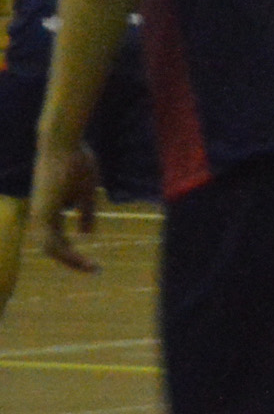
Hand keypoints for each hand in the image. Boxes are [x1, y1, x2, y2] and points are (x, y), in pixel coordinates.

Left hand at [28, 134, 100, 273]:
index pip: (58, 237)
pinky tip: (82, 258)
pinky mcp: (43, 211)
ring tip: (92, 268)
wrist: (63, 144)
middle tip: (94, 269)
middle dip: (73, 260)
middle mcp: (41, 214)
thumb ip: (85, 212)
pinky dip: (67, 253)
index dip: (74, 251)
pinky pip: (52, 241)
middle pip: (53, 247)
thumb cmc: (75, 161)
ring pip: (50, 248)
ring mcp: (40, 213)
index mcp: (51, 208)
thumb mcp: (86, 192)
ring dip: (71, 260)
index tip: (94, 261)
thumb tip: (86, 233)